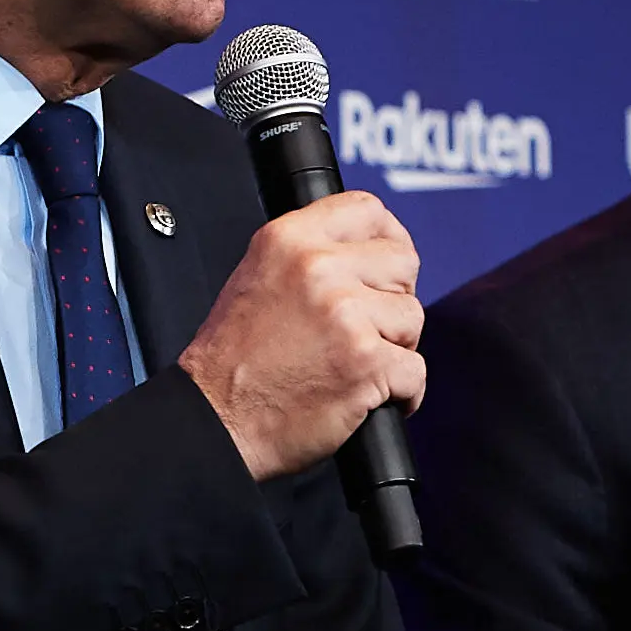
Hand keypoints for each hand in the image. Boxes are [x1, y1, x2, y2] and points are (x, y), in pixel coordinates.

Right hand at [176, 193, 425, 480]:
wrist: (215, 420)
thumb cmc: (232, 361)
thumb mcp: (258, 277)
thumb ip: (310, 255)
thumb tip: (368, 252)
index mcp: (289, 239)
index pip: (368, 211)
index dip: (389, 238)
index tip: (389, 265)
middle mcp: (317, 268)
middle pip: (402, 264)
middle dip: (392, 299)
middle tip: (365, 328)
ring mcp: (345, 314)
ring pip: (412, 318)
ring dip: (395, 348)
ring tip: (355, 364)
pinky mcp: (365, 362)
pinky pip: (415, 370)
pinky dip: (402, 392)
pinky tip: (372, 396)